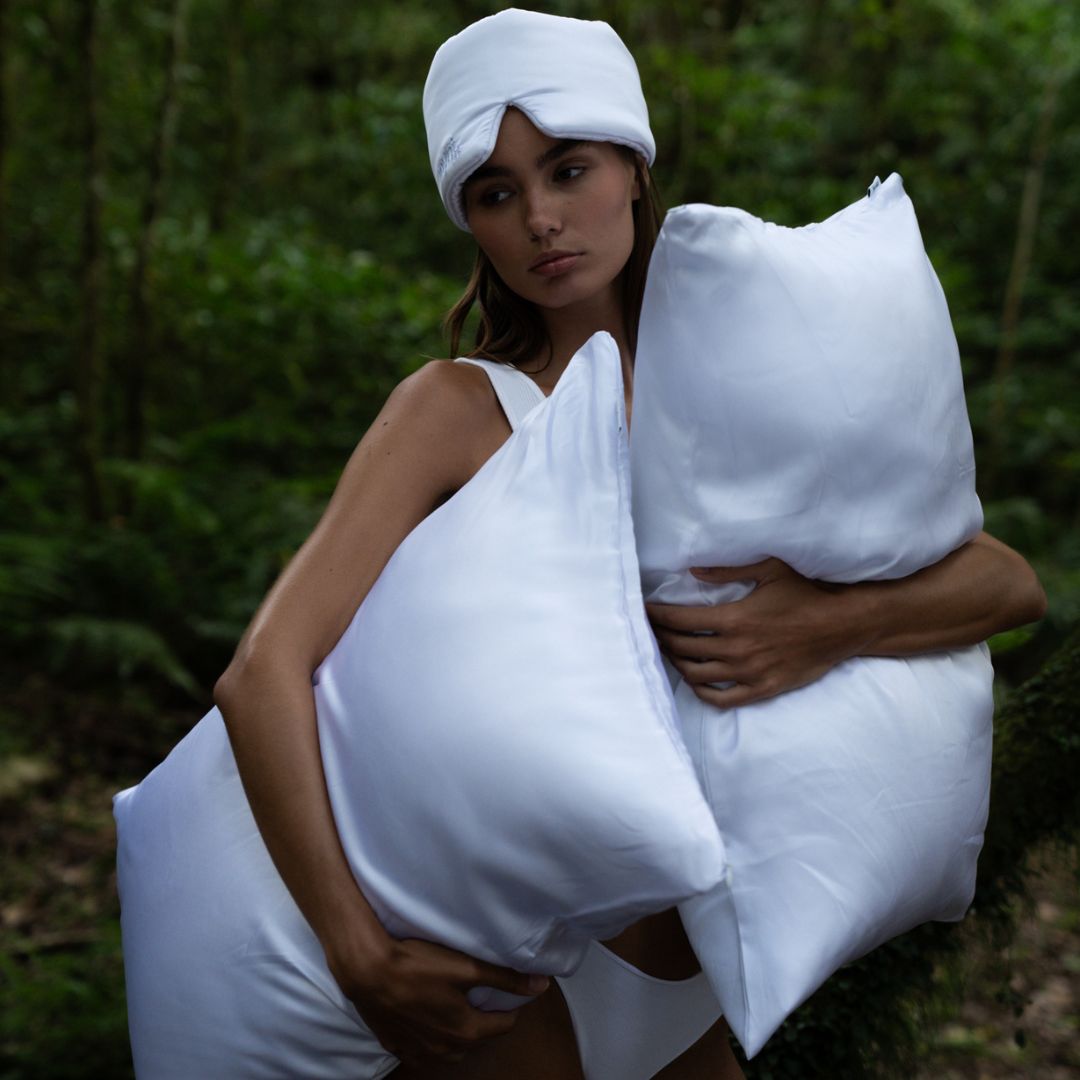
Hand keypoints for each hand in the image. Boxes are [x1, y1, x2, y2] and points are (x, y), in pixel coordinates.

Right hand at [328, 934, 549, 1066]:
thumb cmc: (419, 965)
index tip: (509, 990)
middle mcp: (445, 1049)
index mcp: (466, 1031)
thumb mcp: (467, 968)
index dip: (510, 1006)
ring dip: (459, 1031)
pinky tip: (426, 1016)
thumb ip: (505, 979)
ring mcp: (418, 1051)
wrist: (368, 971)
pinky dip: (431, 1035)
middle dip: (486, 1019)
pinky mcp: (396, 1045)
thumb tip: (541, 985)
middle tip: (484, 995)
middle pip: (477, 1038)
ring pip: (450, 1047)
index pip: (503, 1026)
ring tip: (458, 1006)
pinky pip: (423, 1047)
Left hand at [646, 557, 858, 707]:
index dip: (656, 617)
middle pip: (683, 648)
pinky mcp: (762, 689)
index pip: (680, 621)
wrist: (841, 625)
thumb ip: (728, 571)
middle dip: (661, 638)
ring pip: (696, 675)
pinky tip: (695, 680)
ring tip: (671, 651)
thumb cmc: (805, 593)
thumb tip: (693, 570)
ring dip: (677, 663)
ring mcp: (749, 672)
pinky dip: (701, 692)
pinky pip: (721, 699)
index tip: (644, 611)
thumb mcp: (769, 569)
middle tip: (653, 630)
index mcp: (734, 619)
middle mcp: (737, 649)